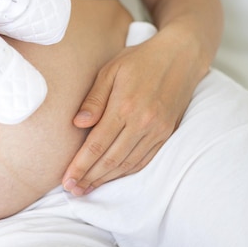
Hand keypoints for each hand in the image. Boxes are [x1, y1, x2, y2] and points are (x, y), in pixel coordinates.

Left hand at [62, 31, 201, 194]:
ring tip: (87, 188)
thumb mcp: (110, 70)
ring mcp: (157, 130)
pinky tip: (111, 177)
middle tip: (72, 191)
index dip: (80, 166)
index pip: (96, 145)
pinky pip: (144, 160)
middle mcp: (143, 123)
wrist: (181, 56)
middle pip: (111, 160)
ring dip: (106, 179)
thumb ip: (94, 99)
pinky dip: (126, 172)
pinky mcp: (166, 133)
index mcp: (125, 106)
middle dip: (89, 178)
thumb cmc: (140, 59)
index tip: (66, 180)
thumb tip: (78, 124)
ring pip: (128, 164)